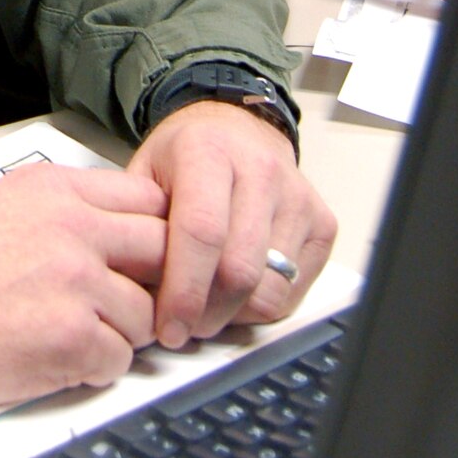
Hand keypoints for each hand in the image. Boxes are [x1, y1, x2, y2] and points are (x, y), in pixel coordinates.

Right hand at [0, 162, 167, 406]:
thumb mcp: (1, 202)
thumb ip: (63, 209)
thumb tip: (115, 232)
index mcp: (56, 189)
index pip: (148, 201)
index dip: (154, 233)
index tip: (143, 257)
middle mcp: (75, 229)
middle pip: (164, 252)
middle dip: (153, 282)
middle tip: (125, 301)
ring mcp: (77, 284)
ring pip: (147, 316)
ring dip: (119, 333)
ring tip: (72, 333)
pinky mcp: (71, 340)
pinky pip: (118, 362)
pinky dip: (93, 368)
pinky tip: (54, 357)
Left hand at [128, 102, 335, 349]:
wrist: (238, 128)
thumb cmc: (185, 158)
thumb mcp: (145, 173)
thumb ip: (137, 224)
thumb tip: (134, 290)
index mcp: (208, 152)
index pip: (202, 231)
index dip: (184, 291)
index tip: (168, 329)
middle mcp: (260, 170)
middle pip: (239, 269)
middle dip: (207, 314)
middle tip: (183, 326)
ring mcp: (297, 197)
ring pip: (270, 289)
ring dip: (234, 315)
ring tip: (207, 306)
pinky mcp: (322, 224)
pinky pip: (294, 292)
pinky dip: (261, 307)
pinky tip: (237, 292)